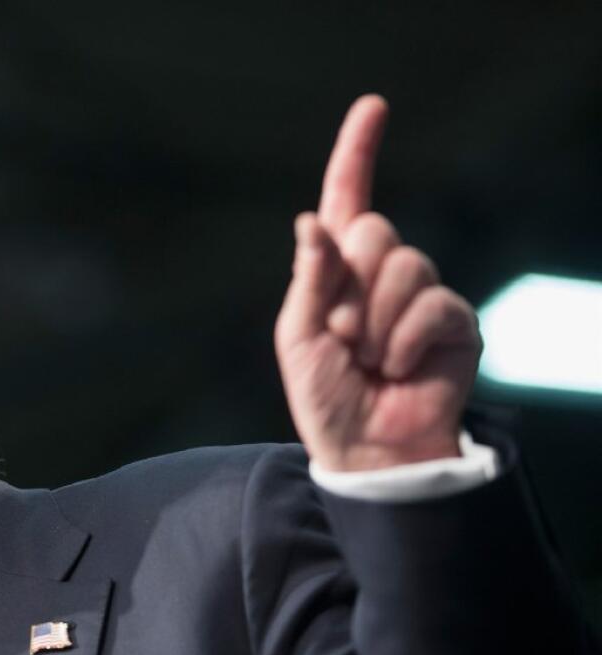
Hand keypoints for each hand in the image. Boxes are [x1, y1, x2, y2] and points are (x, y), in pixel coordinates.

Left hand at [274, 95, 481, 471]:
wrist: (365, 449)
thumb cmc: (323, 396)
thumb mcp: (297, 335)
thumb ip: (309, 278)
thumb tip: (311, 219)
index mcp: (336, 270)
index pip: (348, 199)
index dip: (357, 153)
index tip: (373, 107)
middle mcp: (381, 273)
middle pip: (374, 231)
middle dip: (348, 291)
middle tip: (341, 339)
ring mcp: (421, 294)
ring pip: (404, 265)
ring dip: (374, 321)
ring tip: (368, 360)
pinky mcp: (455, 320)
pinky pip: (432, 304)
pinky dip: (403, 343)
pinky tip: (397, 370)